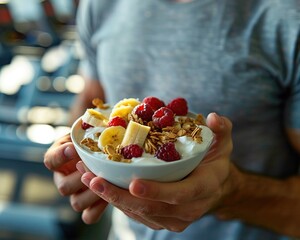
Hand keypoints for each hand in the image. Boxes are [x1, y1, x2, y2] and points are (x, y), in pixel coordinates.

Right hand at [44, 134, 107, 223]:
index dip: (60, 156)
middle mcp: (63, 179)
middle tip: (96, 168)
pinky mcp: (89, 206)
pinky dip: (99, 208)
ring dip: (93, 193)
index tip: (73, 148)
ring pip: (76, 203)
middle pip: (64, 187)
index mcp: (59, 160)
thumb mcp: (87, 131)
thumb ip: (85, 129)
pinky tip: (109, 195)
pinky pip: (89, 216)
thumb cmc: (93, 138)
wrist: (105, 151)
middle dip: (82, 177)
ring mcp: (75, 194)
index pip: (50, 160)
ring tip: (106, 181)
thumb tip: (93, 123)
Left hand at [79, 112, 233, 230]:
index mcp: (203, 188)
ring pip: (139, 213)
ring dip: (111, 198)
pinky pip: (136, 214)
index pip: (180, 193)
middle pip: (151, 208)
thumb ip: (221, 129)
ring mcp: (173, 219)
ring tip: (88, 178)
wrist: (216, 187)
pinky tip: (98, 185)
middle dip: (120, 196)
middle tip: (94, 179)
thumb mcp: (223, 143)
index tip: (134, 183)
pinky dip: (116, 201)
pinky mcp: (161, 220)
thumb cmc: (215, 162)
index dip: (157, 190)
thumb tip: (211, 117)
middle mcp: (188, 209)